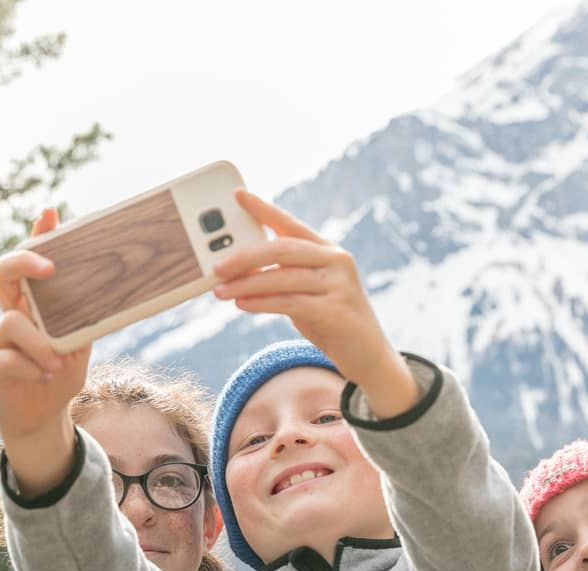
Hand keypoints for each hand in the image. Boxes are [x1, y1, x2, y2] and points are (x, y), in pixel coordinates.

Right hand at [0, 210, 89, 492]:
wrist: (43, 418)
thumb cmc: (60, 375)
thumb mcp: (80, 347)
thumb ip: (86, 323)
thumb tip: (113, 298)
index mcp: (34, 306)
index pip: (32, 264)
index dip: (38, 236)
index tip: (52, 213)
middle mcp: (14, 315)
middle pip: (3, 271)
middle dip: (23, 261)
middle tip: (50, 268)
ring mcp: (0, 339)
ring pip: (12, 321)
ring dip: (40, 343)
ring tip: (56, 363)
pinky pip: (11, 358)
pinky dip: (34, 368)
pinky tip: (45, 377)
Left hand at [212, 190, 417, 415]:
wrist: (370, 358)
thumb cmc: (333, 323)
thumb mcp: (309, 293)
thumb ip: (285, 277)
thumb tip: (241, 269)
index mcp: (329, 251)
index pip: (291, 224)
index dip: (264, 209)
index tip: (238, 194)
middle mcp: (337, 262)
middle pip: (283, 249)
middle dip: (245, 256)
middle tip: (217, 266)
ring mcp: (340, 285)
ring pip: (283, 278)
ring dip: (247, 284)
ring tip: (220, 291)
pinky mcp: (337, 311)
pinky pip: (290, 303)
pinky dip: (262, 303)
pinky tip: (242, 304)